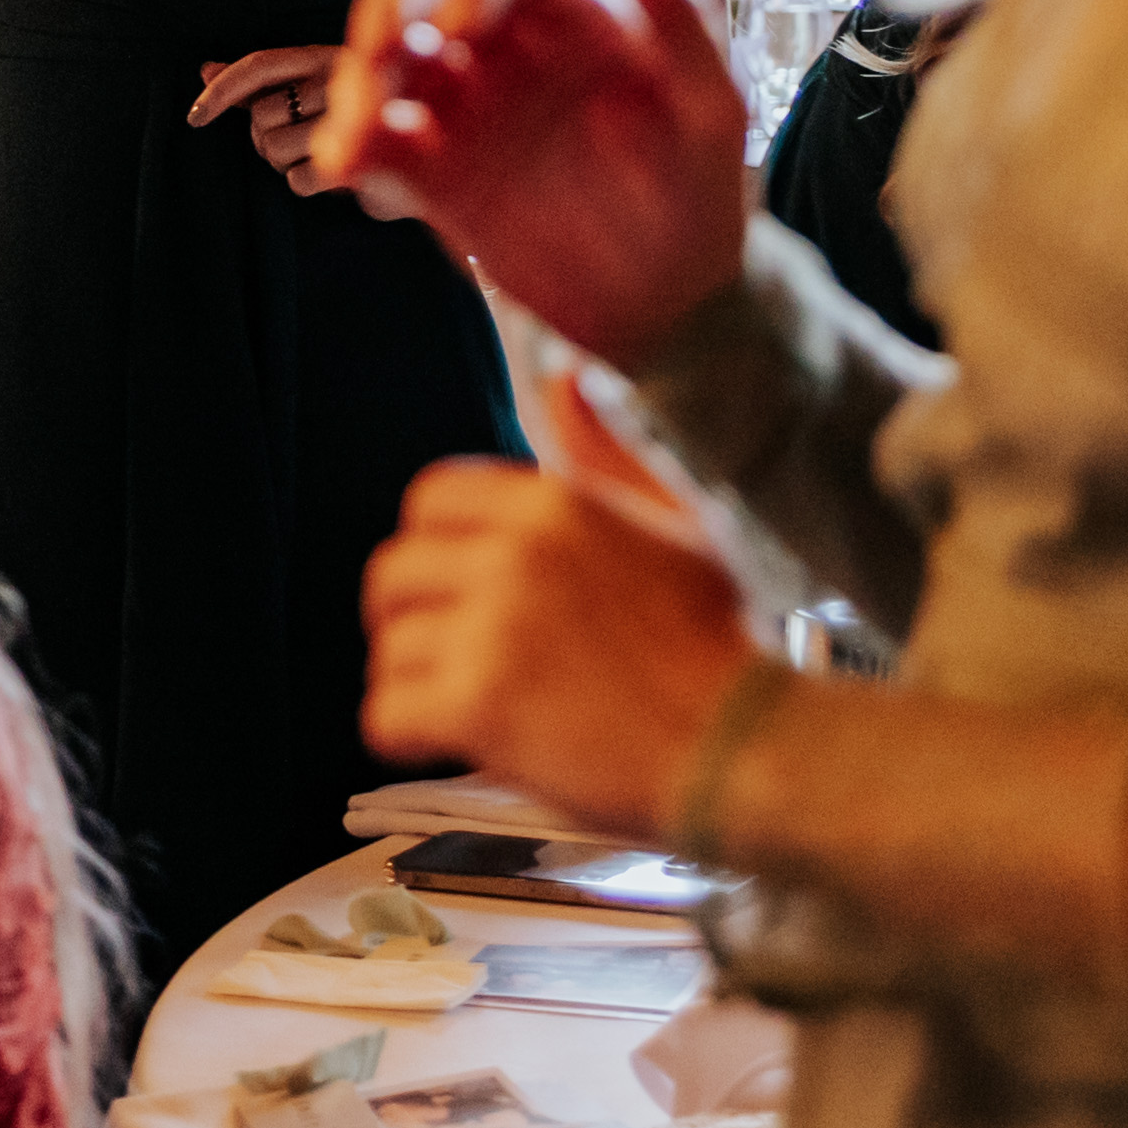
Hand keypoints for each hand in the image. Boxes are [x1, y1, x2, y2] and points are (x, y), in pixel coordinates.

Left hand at [191, 46, 345, 194]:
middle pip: (260, 118)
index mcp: (323, 57)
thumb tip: (203, 68)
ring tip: (317, 155)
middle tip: (298, 141)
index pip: (259, 66)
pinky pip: (297, 180)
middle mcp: (339, 79)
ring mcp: (351, 118)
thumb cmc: (351, 118)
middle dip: (266, 138)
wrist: (423, 153)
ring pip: (273, 149)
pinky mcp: (360, 159)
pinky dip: (305, 182)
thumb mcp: (306, 91)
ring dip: (285, 162)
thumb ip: (256, 84)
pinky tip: (330, 173)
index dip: (221, 90)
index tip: (194, 117)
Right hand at [314, 0, 749, 354]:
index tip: (464, 33)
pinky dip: (352, 144)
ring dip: (361, 78)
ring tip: (361, 125)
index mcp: (575, 15)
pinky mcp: (437, 173)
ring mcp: (468, 109)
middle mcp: (510, 48)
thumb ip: (681, 18)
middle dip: (390, 6)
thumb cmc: (701, 188)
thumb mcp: (711, 105)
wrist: (674, 301)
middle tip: (385, 53)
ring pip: (390, 63)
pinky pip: (379, 143)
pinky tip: (349, 164)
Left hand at [359, 455, 761, 840]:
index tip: (453, 588)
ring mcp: (491, 628)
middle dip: (408, 618)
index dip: (433, 548)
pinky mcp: (476, 705)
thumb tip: (565, 382)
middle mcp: (514, 554)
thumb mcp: (676, 522)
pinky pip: (385, 715)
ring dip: (415, 683)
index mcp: (552, 504)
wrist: (742, 742)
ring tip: (464, 707)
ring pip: (389, 649)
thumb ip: (607, 456)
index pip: (431, 499)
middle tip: (445, 656)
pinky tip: (454, 744)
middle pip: (394, 573)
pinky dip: (408, 737)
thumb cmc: (716, 641)